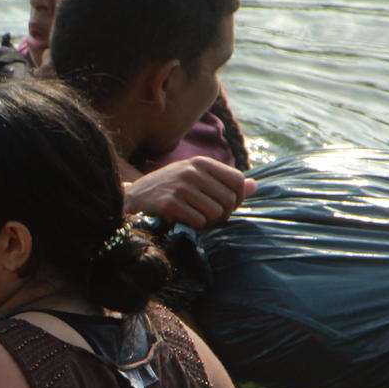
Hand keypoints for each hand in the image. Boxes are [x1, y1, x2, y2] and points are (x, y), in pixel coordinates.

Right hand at [123, 157, 256, 227]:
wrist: (133, 197)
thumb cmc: (169, 188)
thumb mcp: (196, 178)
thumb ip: (225, 182)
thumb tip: (255, 186)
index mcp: (201, 162)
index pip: (238, 180)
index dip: (238, 198)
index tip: (228, 205)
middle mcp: (192, 171)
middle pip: (229, 200)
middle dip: (223, 214)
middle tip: (210, 217)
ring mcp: (181, 187)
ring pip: (216, 213)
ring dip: (209, 221)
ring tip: (196, 217)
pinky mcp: (170, 203)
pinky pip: (199, 221)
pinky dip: (195, 225)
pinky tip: (183, 219)